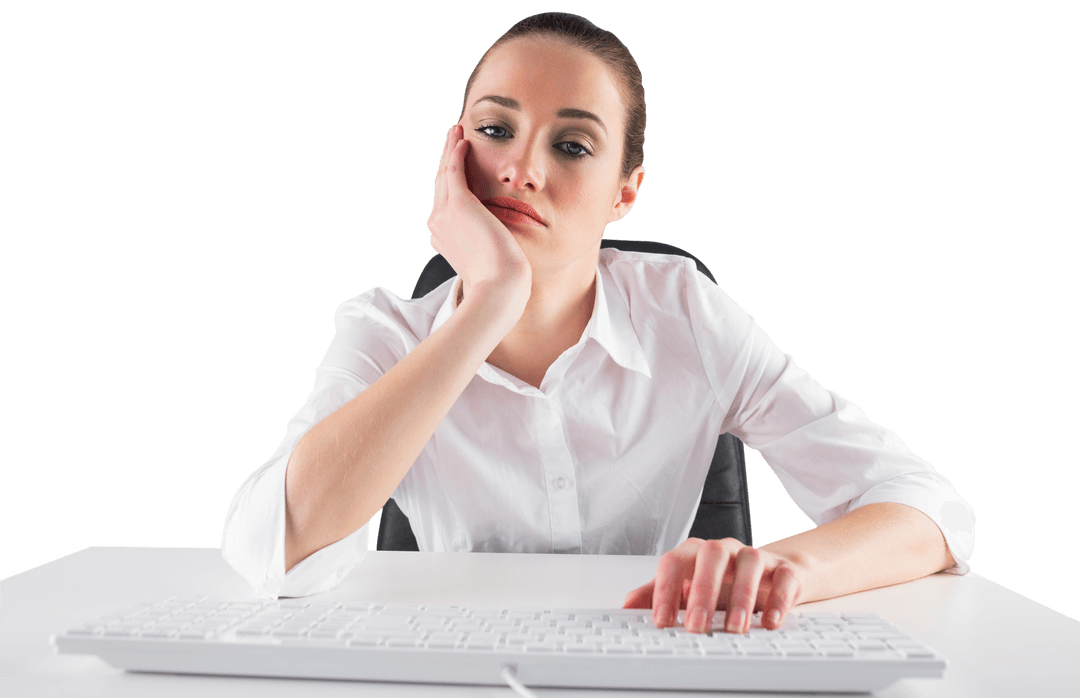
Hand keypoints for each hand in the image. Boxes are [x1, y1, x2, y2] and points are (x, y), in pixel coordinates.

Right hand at [426, 124, 530, 321]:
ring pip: (443, 172)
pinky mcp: (459, 205)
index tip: (455, 166)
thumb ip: (481, 247)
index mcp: (441, 237)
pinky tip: (464, 140)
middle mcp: (437, 224)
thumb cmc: (499, 279)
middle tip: (453, 139)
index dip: (448, 181)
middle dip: (446, 158)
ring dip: (450, 148)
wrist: (499, 286)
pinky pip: (453, 170)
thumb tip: (493, 245)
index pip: (443, 203)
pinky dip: (457, 152)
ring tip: (457, 131)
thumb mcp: (485, 260)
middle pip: (439, 184)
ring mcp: (444, 214)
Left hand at [622, 537, 806, 633]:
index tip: (663, 620)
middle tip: (696, 626)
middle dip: (702, 592)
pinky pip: (783, 577)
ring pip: (749, 563)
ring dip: (741, 597)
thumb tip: (627, 604)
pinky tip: (769, 622)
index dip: (665, 590)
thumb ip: (658, 593)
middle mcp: (724, 549)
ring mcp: (755, 556)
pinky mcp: (784, 569)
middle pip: (710, 556)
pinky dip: (777, 600)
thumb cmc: (724, 582)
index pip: (674, 561)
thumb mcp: (687, 588)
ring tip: (734, 628)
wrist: (773, 575)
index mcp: (695, 552)